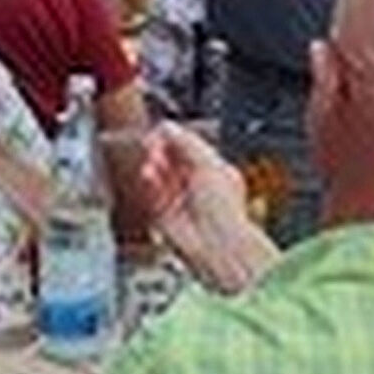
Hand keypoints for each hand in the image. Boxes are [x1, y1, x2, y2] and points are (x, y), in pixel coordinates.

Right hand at [131, 121, 275, 293]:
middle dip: (159, 150)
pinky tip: (149, 178)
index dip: (172, 138)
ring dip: (152, 165)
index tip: (160, 133)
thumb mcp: (209, 164)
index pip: (186, 145)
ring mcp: (178, 199)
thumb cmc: (225, 209)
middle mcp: (194, 183)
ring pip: (156, 173)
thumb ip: (186, 142)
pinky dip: (148, 183)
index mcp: (212, 169)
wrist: (217, 246)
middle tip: (153, 147)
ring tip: (152, 166)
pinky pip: (149, 192)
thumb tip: (165, 127)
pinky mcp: (162, 214)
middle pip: (168, 157)